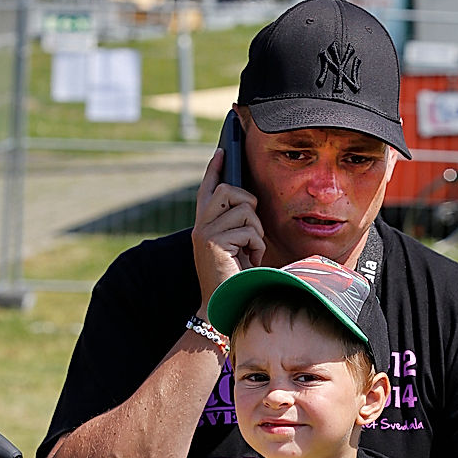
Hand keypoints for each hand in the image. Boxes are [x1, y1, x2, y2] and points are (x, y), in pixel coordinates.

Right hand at [192, 149, 265, 314]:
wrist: (223, 307)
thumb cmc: (234, 279)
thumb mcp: (236, 247)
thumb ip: (237, 225)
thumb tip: (249, 203)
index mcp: (204, 226)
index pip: (208, 190)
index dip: (214, 169)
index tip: (222, 151)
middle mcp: (200, 227)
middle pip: (227, 190)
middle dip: (248, 203)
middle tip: (253, 228)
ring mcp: (205, 234)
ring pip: (243, 210)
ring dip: (257, 231)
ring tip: (252, 251)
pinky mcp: (213, 243)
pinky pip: (248, 230)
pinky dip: (258, 245)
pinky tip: (252, 260)